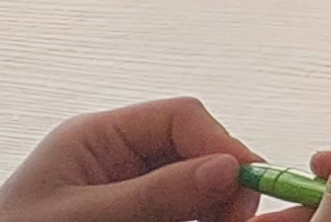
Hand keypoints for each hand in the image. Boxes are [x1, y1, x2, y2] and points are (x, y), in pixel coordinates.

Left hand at [0, 101, 249, 221]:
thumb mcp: (84, 216)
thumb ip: (154, 194)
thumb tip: (226, 168)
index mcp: (96, 136)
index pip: (182, 118)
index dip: (221, 146)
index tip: (246, 184)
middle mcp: (115, 155)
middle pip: (194, 150)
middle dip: (220, 182)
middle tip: (236, 216)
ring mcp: (123, 187)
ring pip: (192, 183)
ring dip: (210, 205)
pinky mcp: (129, 213)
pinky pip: (177, 207)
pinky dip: (195, 217)